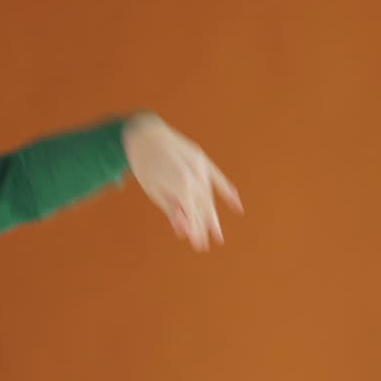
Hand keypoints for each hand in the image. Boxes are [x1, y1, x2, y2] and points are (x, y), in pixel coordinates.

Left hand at [122, 112, 243, 251]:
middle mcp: (195, 175)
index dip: (196, 230)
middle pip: (203, 206)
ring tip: (218, 233)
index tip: (199, 245)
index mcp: (181, 185)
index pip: (192, 213)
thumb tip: (183, 230)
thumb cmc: (145, 165)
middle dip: (206, 226)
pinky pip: (217, 177)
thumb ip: (171, 210)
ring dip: (213, 215)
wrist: (145, 134)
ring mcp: (200, 166)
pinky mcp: (201, 158)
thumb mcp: (154, 191)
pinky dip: (227, 191)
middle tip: (211, 243)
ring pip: (210, 195)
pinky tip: (236, 203)